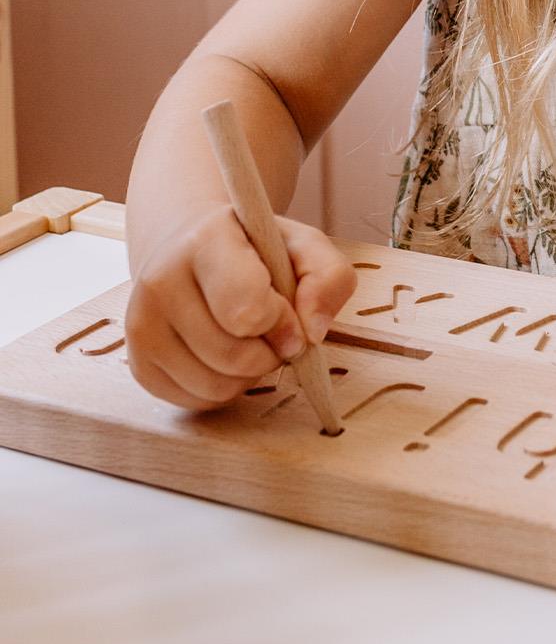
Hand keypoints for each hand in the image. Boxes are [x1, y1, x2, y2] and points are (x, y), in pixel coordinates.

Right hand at [124, 204, 356, 410]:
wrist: (192, 248)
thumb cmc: (256, 249)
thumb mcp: (305, 245)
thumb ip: (329, 278)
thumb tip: (312, 333)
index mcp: (205, 241)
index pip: (246, 308)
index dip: (282, 323)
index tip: (290, 314)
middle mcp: (160, 281)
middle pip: (233, 356)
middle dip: (270, 352)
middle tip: (275, 330)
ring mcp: (141, 324)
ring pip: (215, 386)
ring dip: (250, 374)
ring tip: (251, 341)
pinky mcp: (138, 362)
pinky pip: (196, 402)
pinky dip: (224, 389)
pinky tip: (227, 356)